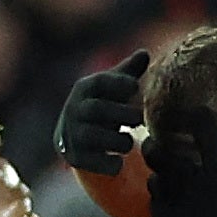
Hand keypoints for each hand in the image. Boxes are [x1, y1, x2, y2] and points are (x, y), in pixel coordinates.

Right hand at [53, 50, 149, 174]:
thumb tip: (144, 53)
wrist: (76, 137)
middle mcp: (75, 109)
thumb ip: (129, 72)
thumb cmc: (104, 105)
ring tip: (129, 142)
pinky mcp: (75, 157)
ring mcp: (72, 134)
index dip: (118, 83)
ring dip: (115, 140)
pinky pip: (89, 162)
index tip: (136, 87)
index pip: (100, 82)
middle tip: (140, 118)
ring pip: (91, 136)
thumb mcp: (114, 89)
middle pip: (96, 109)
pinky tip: (120, 163)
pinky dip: (106, 164)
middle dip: (120, 113)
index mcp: (85, 89)